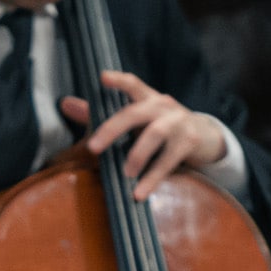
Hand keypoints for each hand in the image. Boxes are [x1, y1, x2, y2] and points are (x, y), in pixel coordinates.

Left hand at [60, 69, 229, 202]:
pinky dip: (153, 178)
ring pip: (154, 135)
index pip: (132, 84)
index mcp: (148, 98)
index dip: (118, 80)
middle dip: (112, 129)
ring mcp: (177, 122)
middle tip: (93, 148)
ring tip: (125, 173)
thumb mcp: (136, 118)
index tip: (102, 78)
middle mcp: (163, 106)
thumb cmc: (161, 126)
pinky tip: (140, 193)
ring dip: (137, 154)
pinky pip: (168, 161)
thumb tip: (65, 104)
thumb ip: (100, 113)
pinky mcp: (188, 142)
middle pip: (135, 113)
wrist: (205, 137)